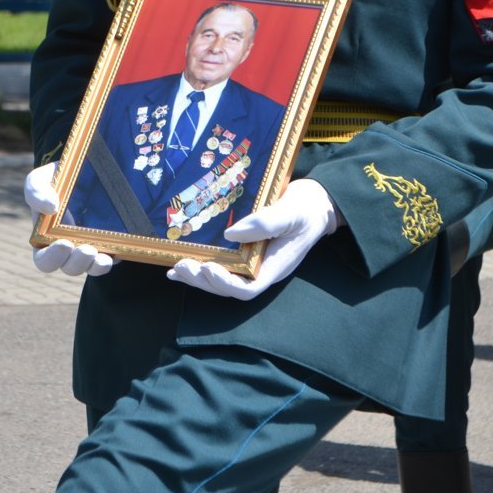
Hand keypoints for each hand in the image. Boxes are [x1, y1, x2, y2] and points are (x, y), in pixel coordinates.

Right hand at [24, 162, 115, 276]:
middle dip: (78, 263)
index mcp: (46, 240)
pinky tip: (119, 249)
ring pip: (94, 267)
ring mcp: (92, 247)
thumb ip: (36, 192)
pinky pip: (116, 256)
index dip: (53, 258)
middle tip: (87, 250)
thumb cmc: (56, 179)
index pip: (45, 261)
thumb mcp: (40, 180)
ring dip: (97, 266)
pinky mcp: (113, 243)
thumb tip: (50, 208)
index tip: (64, 244)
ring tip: (103, 258)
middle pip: (71, 268)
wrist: (86, 169)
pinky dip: (117, 256)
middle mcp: (70, 249)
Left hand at [167, 179, 341, 299]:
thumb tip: (230, 233)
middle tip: (182, 265)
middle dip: (204, 280)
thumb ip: (266, 223)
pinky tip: (179, 267)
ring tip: (177, 268)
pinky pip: (221, 267)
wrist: (314, 203)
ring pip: (221, 280)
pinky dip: (199, 268)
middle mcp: (261, 270)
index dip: (225, 284)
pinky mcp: (244, 254)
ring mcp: (252, 264)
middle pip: (228, 288)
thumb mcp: (291, 212)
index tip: (208, 268)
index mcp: (274, 267)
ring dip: (198, 277)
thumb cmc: (306, 209)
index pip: (248, 289)